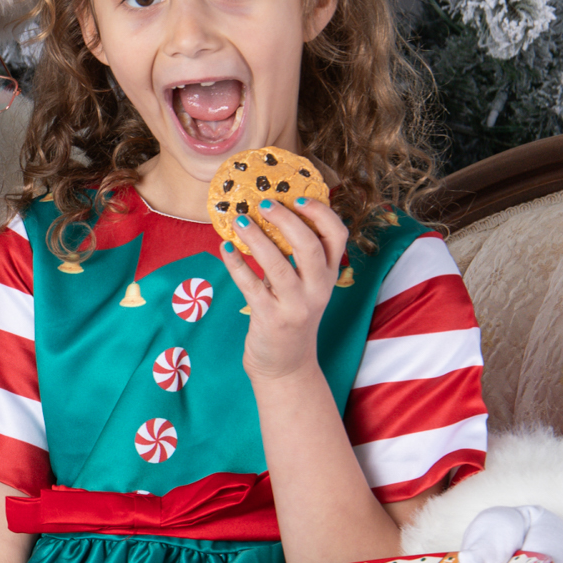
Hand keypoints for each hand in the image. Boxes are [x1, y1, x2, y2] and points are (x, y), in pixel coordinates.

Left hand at [217, 195, 347, 381]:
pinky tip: (225, 248)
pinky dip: (236, 264)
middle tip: (264, 203)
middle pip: (309, 246)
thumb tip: (271, 211)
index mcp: (329, 275)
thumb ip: (298, 256)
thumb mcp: (306, 285)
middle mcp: (317, 289)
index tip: (299, 197)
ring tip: (239, 220)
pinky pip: (250, 285)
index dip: (321, 213)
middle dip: (286, 220)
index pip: (337, 236)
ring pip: (278, 265)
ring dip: (256, 238)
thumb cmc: (292, 314)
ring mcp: (295, 305)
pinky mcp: (270, 318)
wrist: (286, 365)